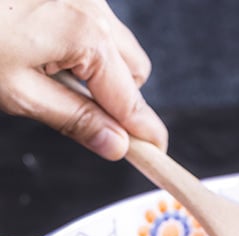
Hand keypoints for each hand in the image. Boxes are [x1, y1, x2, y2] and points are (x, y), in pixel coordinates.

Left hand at [0, 0, 166, 159]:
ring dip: (102, 69)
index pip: (133, 101)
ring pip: (118, 45)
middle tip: (85, 113)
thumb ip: (75, 120)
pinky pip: (95, 22)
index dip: (145, 133)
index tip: (156, 153)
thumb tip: (116, 145)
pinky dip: (83, 44)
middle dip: (121, 96)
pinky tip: (46, 46)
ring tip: (55, 74)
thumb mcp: (18, 93)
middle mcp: (92, 6)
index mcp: (85, 36)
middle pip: (136, 71)